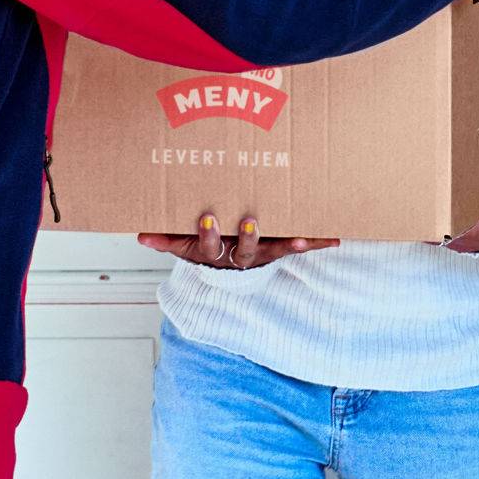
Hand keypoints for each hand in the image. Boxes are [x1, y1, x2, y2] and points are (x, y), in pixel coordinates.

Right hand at [138, 214, 335, 269]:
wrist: (228, 260)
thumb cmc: (204, 242)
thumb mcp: (182, 242)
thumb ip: (164, 238)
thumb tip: (141, 235)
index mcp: (215, 252)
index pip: (208, 247)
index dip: (208, 235)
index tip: (207, 219)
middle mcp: (241, 255)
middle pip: (244, 250)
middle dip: (246, 237)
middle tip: (248, 221)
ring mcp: (263, 252)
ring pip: (276, 249)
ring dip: (288, 245)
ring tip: (301, 240)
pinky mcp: (282, 246)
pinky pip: (301, 245)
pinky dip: (318, 242)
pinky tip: (337, 238)